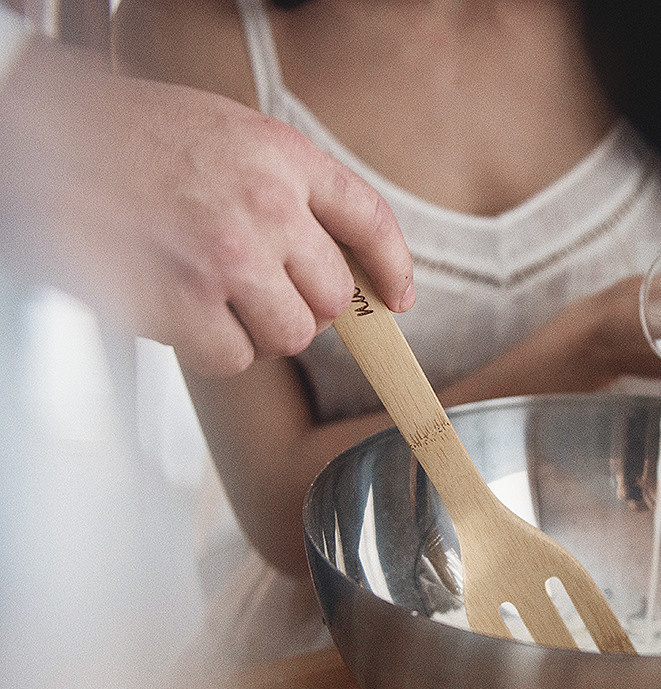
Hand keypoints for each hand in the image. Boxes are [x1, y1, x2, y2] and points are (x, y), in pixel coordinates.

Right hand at [0, 37, 414, 376]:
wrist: (38, 135)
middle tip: (257, 291)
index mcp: (283, 157)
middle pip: (334, 297)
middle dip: (302, 304)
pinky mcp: (183, 302)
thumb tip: (331, 259)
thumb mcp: (226, 133)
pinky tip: (179, 312)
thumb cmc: (126, 135)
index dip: (392, 267)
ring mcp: (228, 257)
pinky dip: (210, 349)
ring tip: (210, 295)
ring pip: (290, 335)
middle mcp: (268, 207)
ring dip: (257, 330)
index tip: (397, 298)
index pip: (368, 220)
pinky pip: (232, 357)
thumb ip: (283, 186)